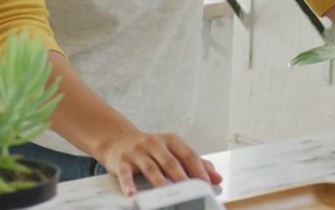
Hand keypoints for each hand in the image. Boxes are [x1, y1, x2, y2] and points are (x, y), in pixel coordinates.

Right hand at [96, 130, 221, 196]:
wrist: (118, 140)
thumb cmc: (150, 149)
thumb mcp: (172, 150)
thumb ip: (193, 163)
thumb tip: (217, 177)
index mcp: (171, 141)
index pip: (188, 155)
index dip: (199, 170)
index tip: (207, 184)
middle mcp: (154, 143)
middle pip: (171, 162)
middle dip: (182, 177)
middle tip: (191, 191)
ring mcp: (137, 152)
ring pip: (151, 168)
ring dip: (159, 181)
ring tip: (166, 193)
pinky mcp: (121, 162)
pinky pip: (125, 174)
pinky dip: (128, 184)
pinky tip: (132, 194)